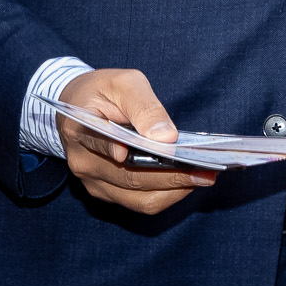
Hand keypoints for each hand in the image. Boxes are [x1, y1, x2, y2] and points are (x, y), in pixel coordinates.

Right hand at [54, 67, 213, 215]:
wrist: (78, 107)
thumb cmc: (103, 91)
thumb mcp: (123, 83)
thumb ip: (144, 106)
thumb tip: (166, 137)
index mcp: (79, 128)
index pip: (101, 143)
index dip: (126, 152)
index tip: (156, 153)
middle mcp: (83, 163)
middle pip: (130, 178)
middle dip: (171, 177)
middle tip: (206, 170)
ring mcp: (93, 182)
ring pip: (138, 199)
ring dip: (174, 190)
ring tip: (204, 177)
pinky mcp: (106, 193)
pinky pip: (139, 202)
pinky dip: (166, 194)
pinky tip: (187, 180)